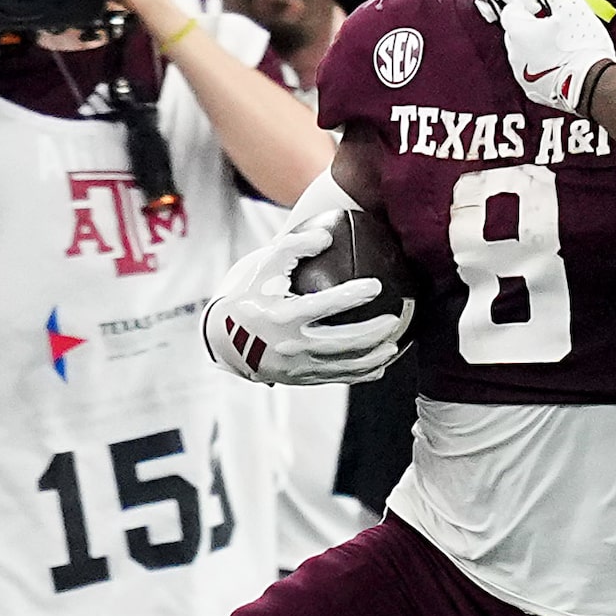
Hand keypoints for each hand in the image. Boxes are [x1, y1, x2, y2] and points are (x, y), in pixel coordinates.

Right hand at [202, 225, 409, 385]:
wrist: (221, 338)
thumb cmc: (246, 295)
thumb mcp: (262, 266)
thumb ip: (292, 247)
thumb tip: (326, 236)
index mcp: (281, 316)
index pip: (323, 306)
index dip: (352, 296)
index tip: (376, 286)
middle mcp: (289, 345)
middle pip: (341, 342)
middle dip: (372, 334)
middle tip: (393, 320)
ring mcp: (295, 367)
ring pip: (342, 366)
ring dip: (372, 358)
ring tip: (394, 345)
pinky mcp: (299, 379)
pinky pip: (336, 379)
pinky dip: (360, 374)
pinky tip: (379, 366)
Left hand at [492, 0, 615, 112]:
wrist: (594, 86)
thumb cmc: (581, 50)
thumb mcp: (570, 5)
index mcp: (518, 33)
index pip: (511, 8)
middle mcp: (516, 56)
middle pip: (518, 30)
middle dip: (534, 20)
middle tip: (553, 16)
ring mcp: (524, 76)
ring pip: (527, 51)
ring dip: (540, 43)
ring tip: (561, 38)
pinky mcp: (537, 92)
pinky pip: (536, 71)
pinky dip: (546, 62)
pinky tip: (564, 58)